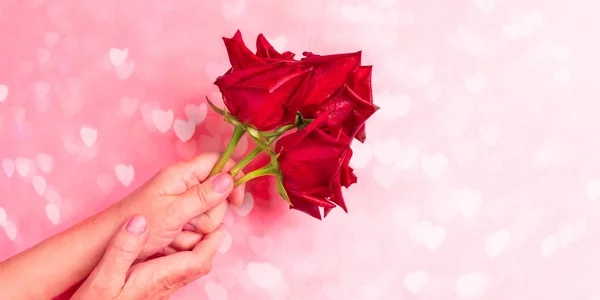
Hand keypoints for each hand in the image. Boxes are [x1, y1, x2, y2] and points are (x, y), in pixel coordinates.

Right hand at [71, 215, 225, 298]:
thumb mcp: (103, 277)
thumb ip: (122, 249)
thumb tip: (140, 221)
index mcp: (159, 278)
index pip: (199, 260)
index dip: (212, 241)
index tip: (220, 223)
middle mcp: (165, 285)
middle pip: (199, 265)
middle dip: (208, 244)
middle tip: (209, 222)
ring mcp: (159, 290)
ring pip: (188, 268)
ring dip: (193, 249)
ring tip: (191, 228)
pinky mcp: (151, 291)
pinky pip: (174, 271)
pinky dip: (178, 256)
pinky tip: (164, 246)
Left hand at [107, 152, 244, 258]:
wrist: (111, 242)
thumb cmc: (137, 223)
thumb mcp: (174, 210)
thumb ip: (203, 195)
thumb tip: (229, 178)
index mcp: (182, 174)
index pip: (219, 162)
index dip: (232, 177)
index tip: (236, 199)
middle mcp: (184, 185)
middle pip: (218, 194)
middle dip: (210, 214)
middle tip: (189, 223)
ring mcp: (183, 203)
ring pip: (210, 215)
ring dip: (198, 230)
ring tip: (176, 234)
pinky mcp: (180, 220)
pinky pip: (198, 230)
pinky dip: (189, 238)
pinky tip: (174, 241)